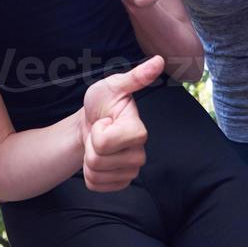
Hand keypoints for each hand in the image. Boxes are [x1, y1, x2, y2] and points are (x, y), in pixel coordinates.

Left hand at [81, 56, 163, 190]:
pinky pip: (95, 186)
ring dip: (89, 158)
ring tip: (98, 144)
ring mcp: (130, 171)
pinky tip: (99, 158)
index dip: (97, 131)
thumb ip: (135, 77)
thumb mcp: (113, 86)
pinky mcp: (120, 184)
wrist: (90, 124)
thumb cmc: (102, 103)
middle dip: (90, 144)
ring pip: (95, 174)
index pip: (105, 142)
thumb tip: (159, 60)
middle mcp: (140, 154)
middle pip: (98, 160)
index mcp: (139, 131)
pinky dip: (89, 174)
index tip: (105, 120)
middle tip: (100, 132)